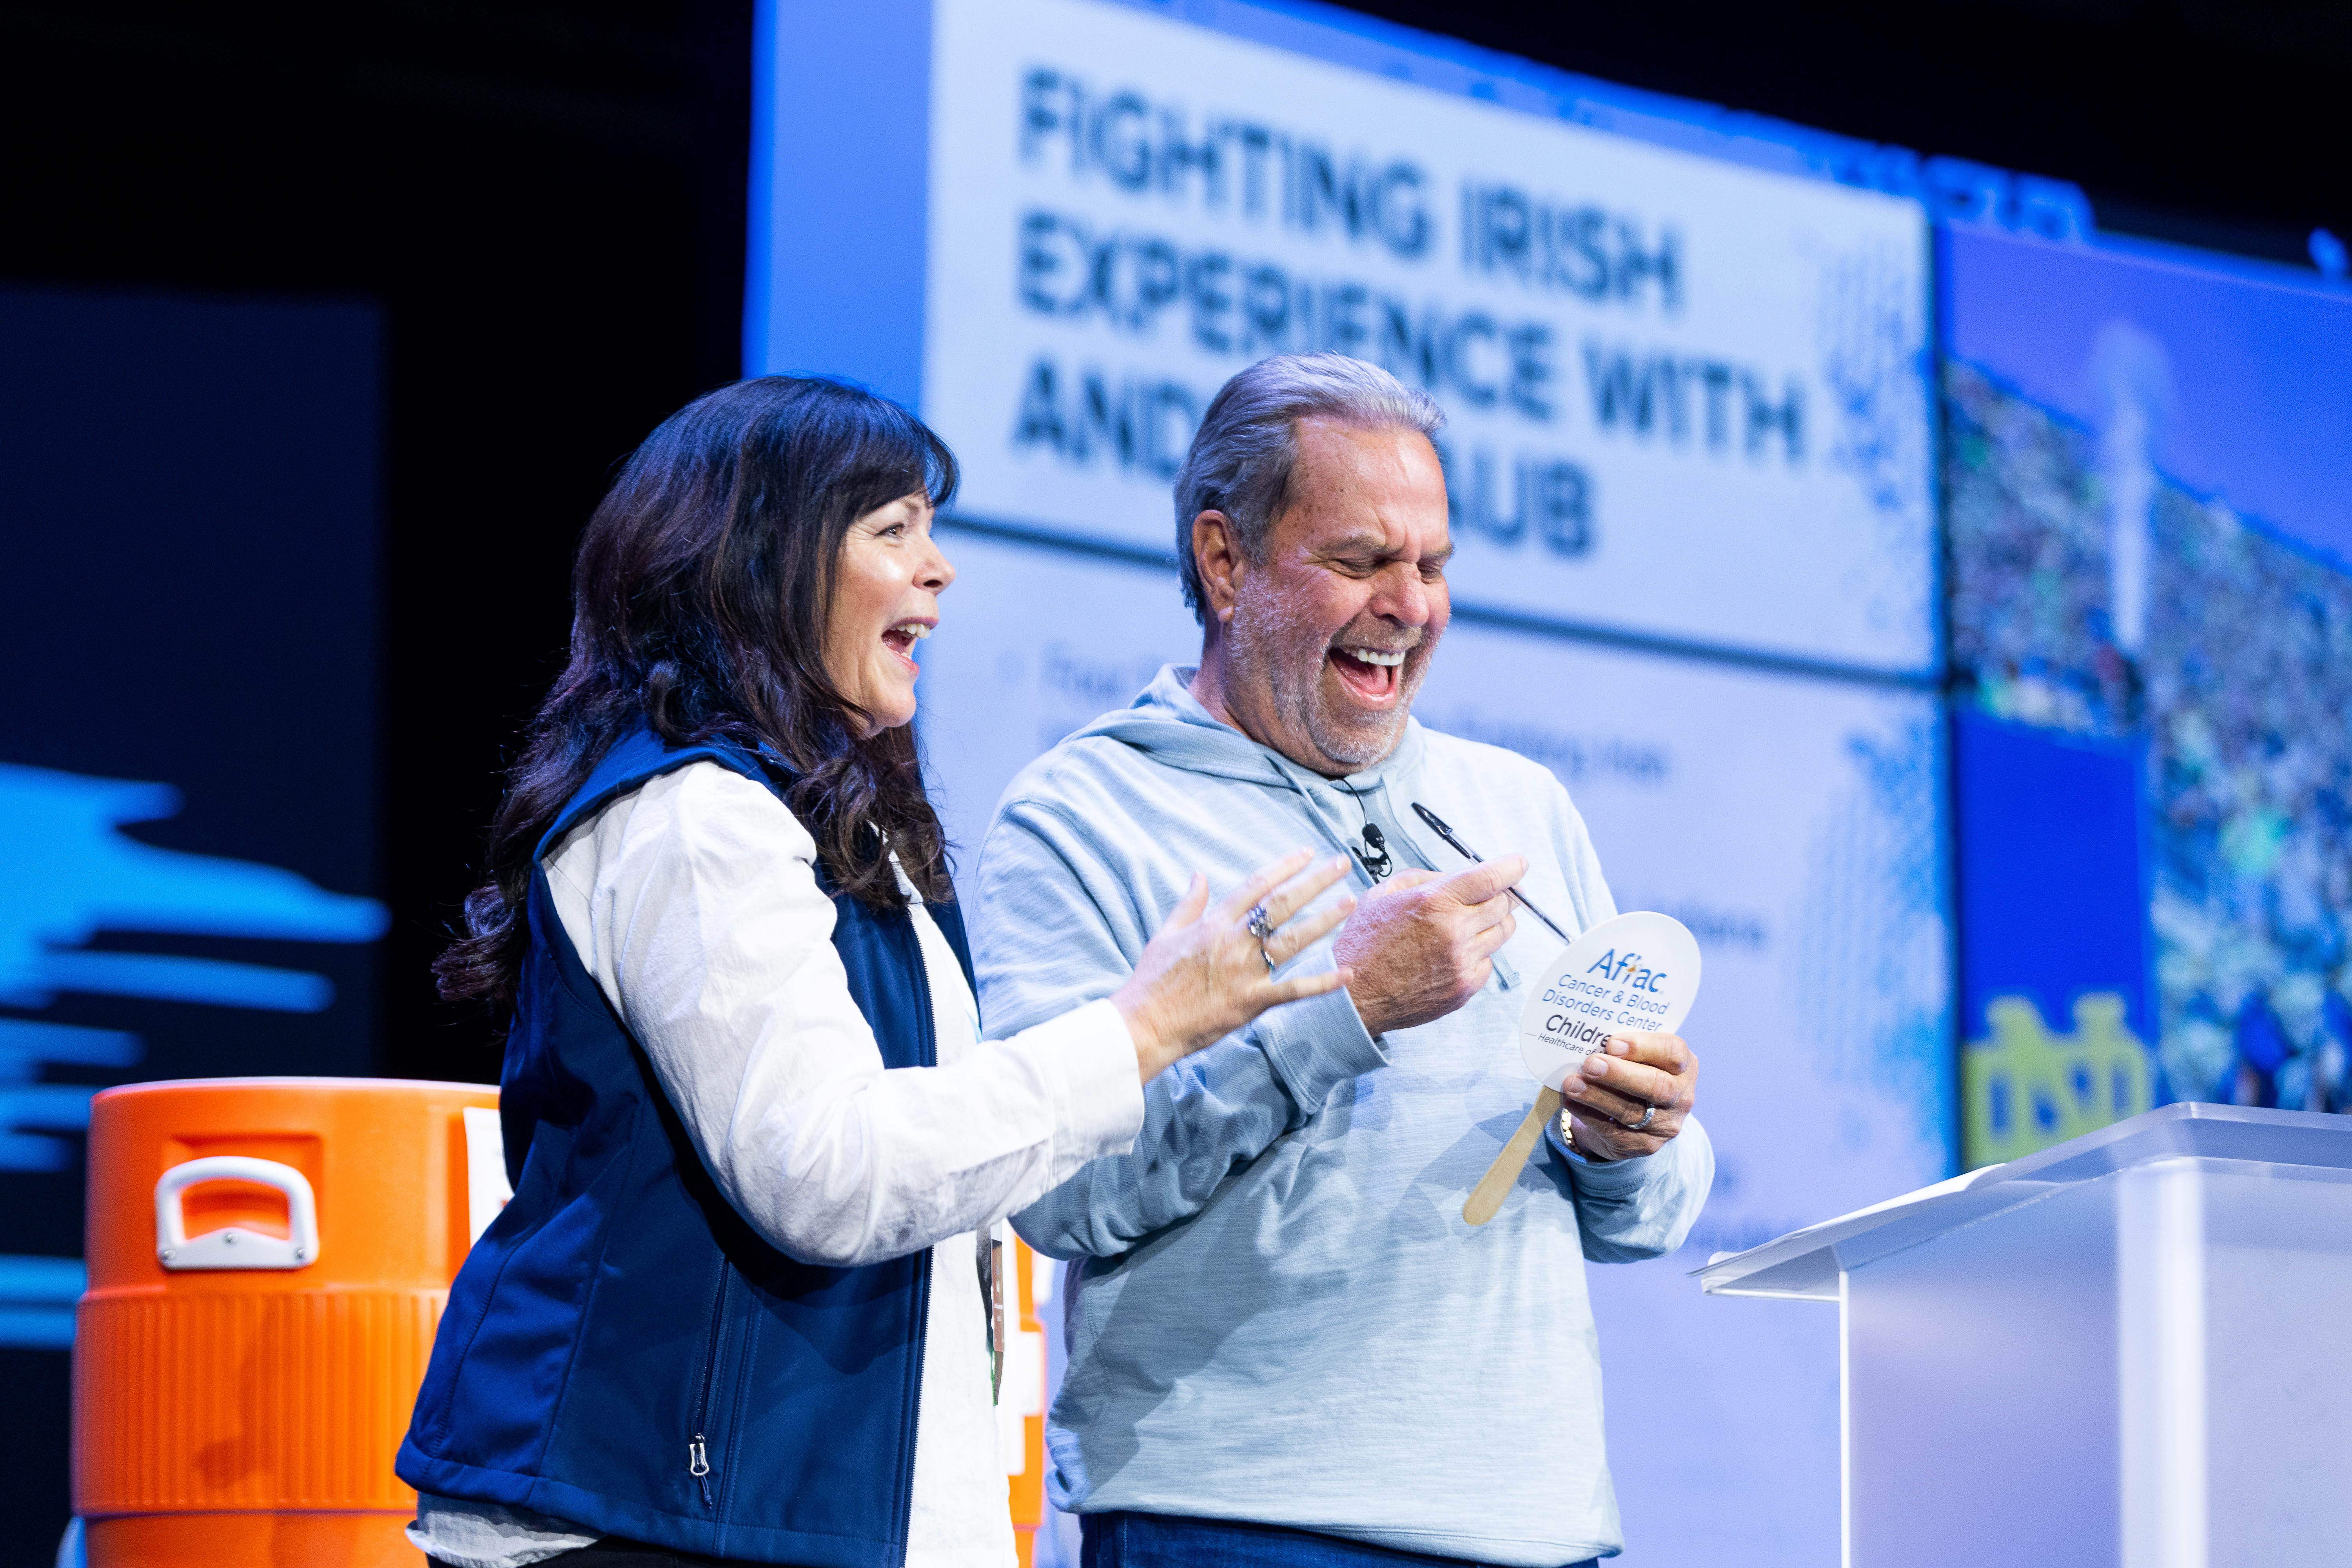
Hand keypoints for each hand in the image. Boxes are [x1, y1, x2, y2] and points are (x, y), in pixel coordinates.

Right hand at [1113, 851, 1356, 1081]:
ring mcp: (1245, 972)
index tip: (1307, 853)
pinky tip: (1348, 974)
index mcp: (1214, 923)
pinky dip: (1322, 983)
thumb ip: (1189, 904)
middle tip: (1342, 864)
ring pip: (1293, 940)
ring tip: (1350, 902)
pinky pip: (1293, 990)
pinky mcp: (1252, 1002)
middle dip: (1315, 881)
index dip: (1284, 866)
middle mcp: (1234, 942)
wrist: (1145, 1023)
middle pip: (1282, 904)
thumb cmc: (1152, 980)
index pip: (1256, 885)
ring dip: (1325, 920)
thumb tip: (1199, 874)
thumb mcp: (1166, 934)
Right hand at [1331, 856, 1524, 1036]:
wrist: (1356, 997)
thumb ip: (1425, 878)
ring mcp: (1462, 962)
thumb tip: (1459, 876)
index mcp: (1435, 902)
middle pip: (1503, 905)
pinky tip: (1453, 953)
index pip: (1491, 878)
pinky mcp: (1465, 987)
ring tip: (1466, 925)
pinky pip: (1489, 963)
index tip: (1517, 865)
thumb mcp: (1383, 894)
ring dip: (1491, 924)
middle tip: (1487, 895)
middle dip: (1499, 896)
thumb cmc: (1365, 945)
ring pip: (1502, 934)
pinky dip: (1478, 954)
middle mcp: (1454, 931)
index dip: (1511, 867)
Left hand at [1560, 1031, 1698, 1161]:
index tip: (1612, 1043)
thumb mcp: (1639, 1057)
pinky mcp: (1644, 1145)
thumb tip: (1592, 1041)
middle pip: (1656, 1086)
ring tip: (1572, 1083)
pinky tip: (1570, 1101)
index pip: (1673, 1052)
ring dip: (1597, 1096)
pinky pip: (1613, 1131)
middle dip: (1620, 1074)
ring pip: (1631, 1111)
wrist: (1635, 1116)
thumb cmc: (1635, 1072)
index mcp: (1683, 1066)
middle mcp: (1680, 1097)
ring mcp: (1665, 1125)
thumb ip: (1625, 1048)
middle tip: (1590, 1064)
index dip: (1643, 1047)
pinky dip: (1588, 1114)